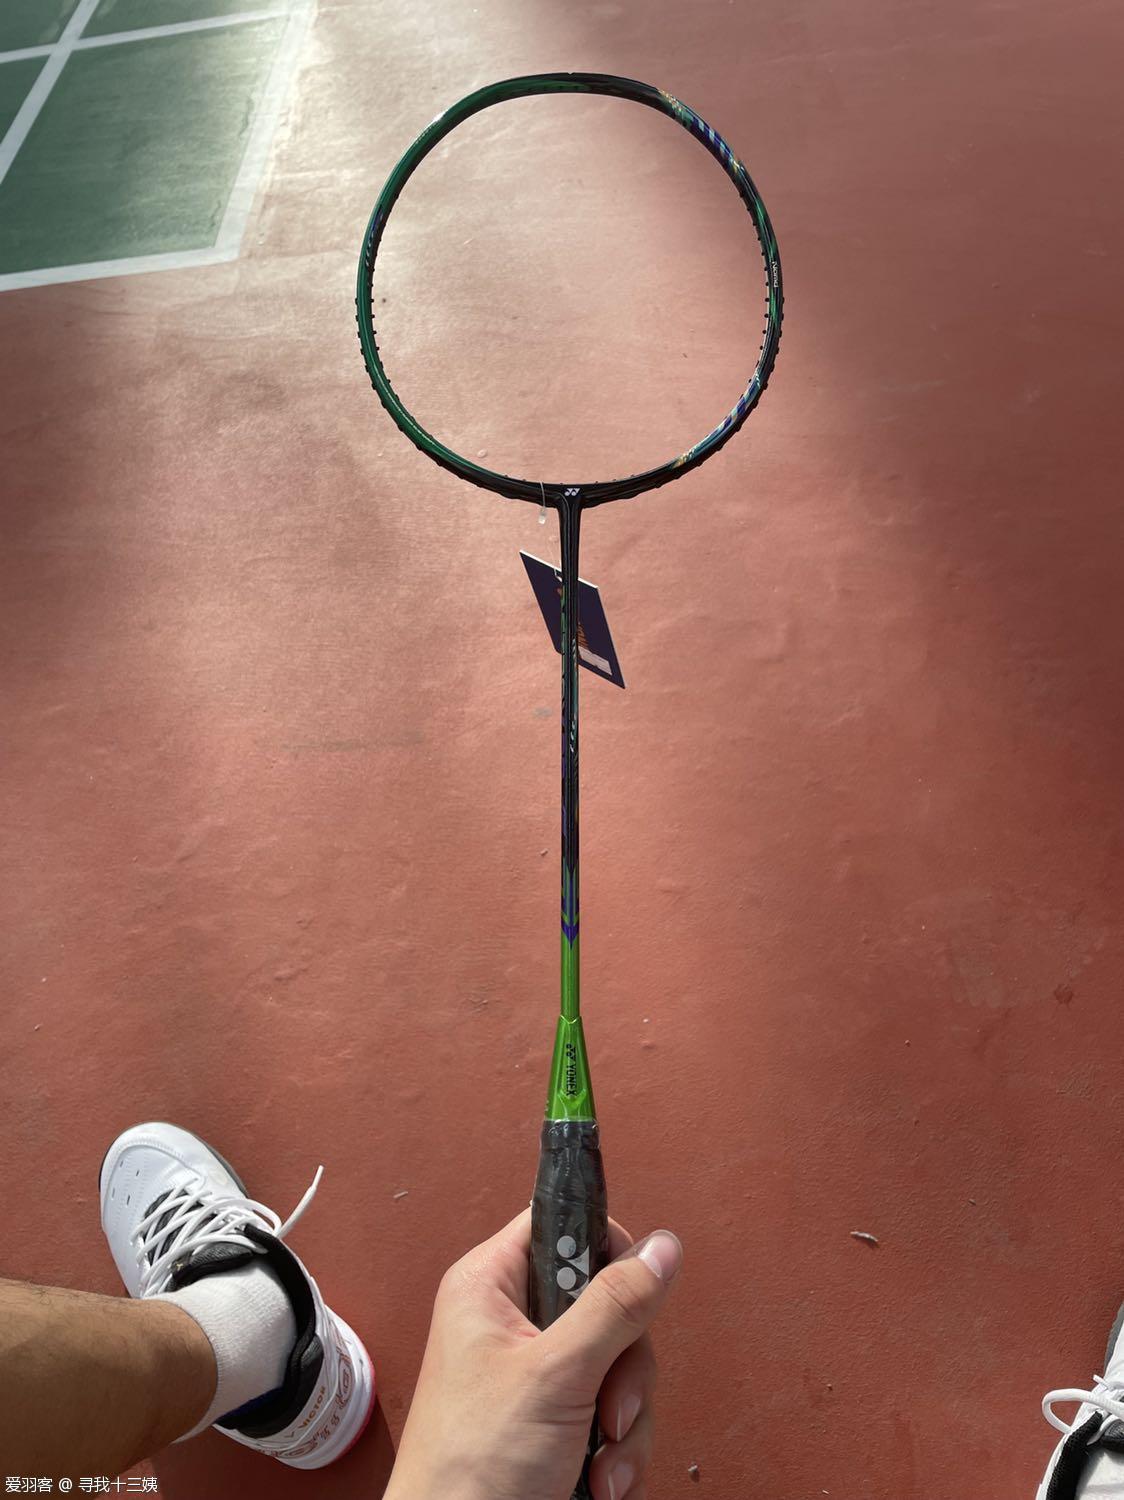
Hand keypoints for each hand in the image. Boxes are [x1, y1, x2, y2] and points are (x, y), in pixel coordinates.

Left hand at [384, 1209, 682, 1499]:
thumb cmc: (470, 1467)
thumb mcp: (555, 1375)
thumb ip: (614, 1306)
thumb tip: (661, 1247)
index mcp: (491, 1286)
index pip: (562, 1223)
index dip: (606, 1250)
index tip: (631, 1294)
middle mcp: (512, 1322)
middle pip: (607, 1304)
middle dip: (625, 1368)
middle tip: (609, 1408)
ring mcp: (535, 1376)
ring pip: (617, 1366)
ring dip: (624, 1424)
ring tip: (600, 1467)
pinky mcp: (553, 1422)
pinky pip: (610, 1414)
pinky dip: (615, 1454)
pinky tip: (600, 1485)